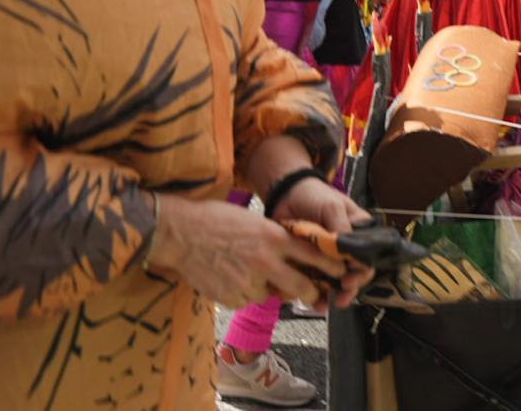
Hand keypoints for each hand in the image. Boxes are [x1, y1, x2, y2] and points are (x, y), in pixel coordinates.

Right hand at [146, 195, 344, 309]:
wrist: (180, 233)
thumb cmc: (214, 220)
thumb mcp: (253, 220)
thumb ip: (274, 238)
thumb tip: (293, 252)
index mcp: (274, 238)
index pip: (313, 255)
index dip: (330, 266)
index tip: (339, 271)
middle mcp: (265, 262)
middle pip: (301, 286)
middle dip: (312, 293)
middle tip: (315, 294)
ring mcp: (248, 283)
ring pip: (270, 295)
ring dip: (268, 289)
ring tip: (251, 274)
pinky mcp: (231, 298)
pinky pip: (247, 301)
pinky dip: (245, 294)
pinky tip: (232, 279)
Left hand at [272, 178, 378, 308]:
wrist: (285, 194)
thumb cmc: (315, 196)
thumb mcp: (332, 207)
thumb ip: (342, 230)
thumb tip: (349, 256)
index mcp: (358, 233)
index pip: (367, 257)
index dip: (362, 271)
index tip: (351, 280)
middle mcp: (344, 248)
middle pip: (352, 274)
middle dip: (348, 289)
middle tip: (341, 298)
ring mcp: (325, 257)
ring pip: (332, 282)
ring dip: (330, 295)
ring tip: (322, 305)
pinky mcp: (307, 262)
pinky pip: (311, 281)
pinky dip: (309, 292)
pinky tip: (306, 300)